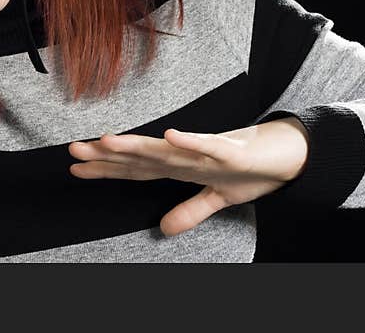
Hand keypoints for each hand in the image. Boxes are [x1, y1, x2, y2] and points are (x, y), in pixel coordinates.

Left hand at [68, 119, 309, 235]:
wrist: (290, 154)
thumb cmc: (251, 169)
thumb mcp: (218, 198)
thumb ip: (189, 211)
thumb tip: (163, 229)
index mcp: (180, 167)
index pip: (135, 169)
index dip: (105, 169)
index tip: (75, 168)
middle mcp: (185, 156)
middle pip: (139, 156)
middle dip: (106, 154)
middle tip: (74, 151)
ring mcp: (205, 152)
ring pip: (164, 149)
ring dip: (136, 145)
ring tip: (107, 141)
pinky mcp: (230, 150)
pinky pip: (208, 145)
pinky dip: (189, 141)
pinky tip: (169, 135)